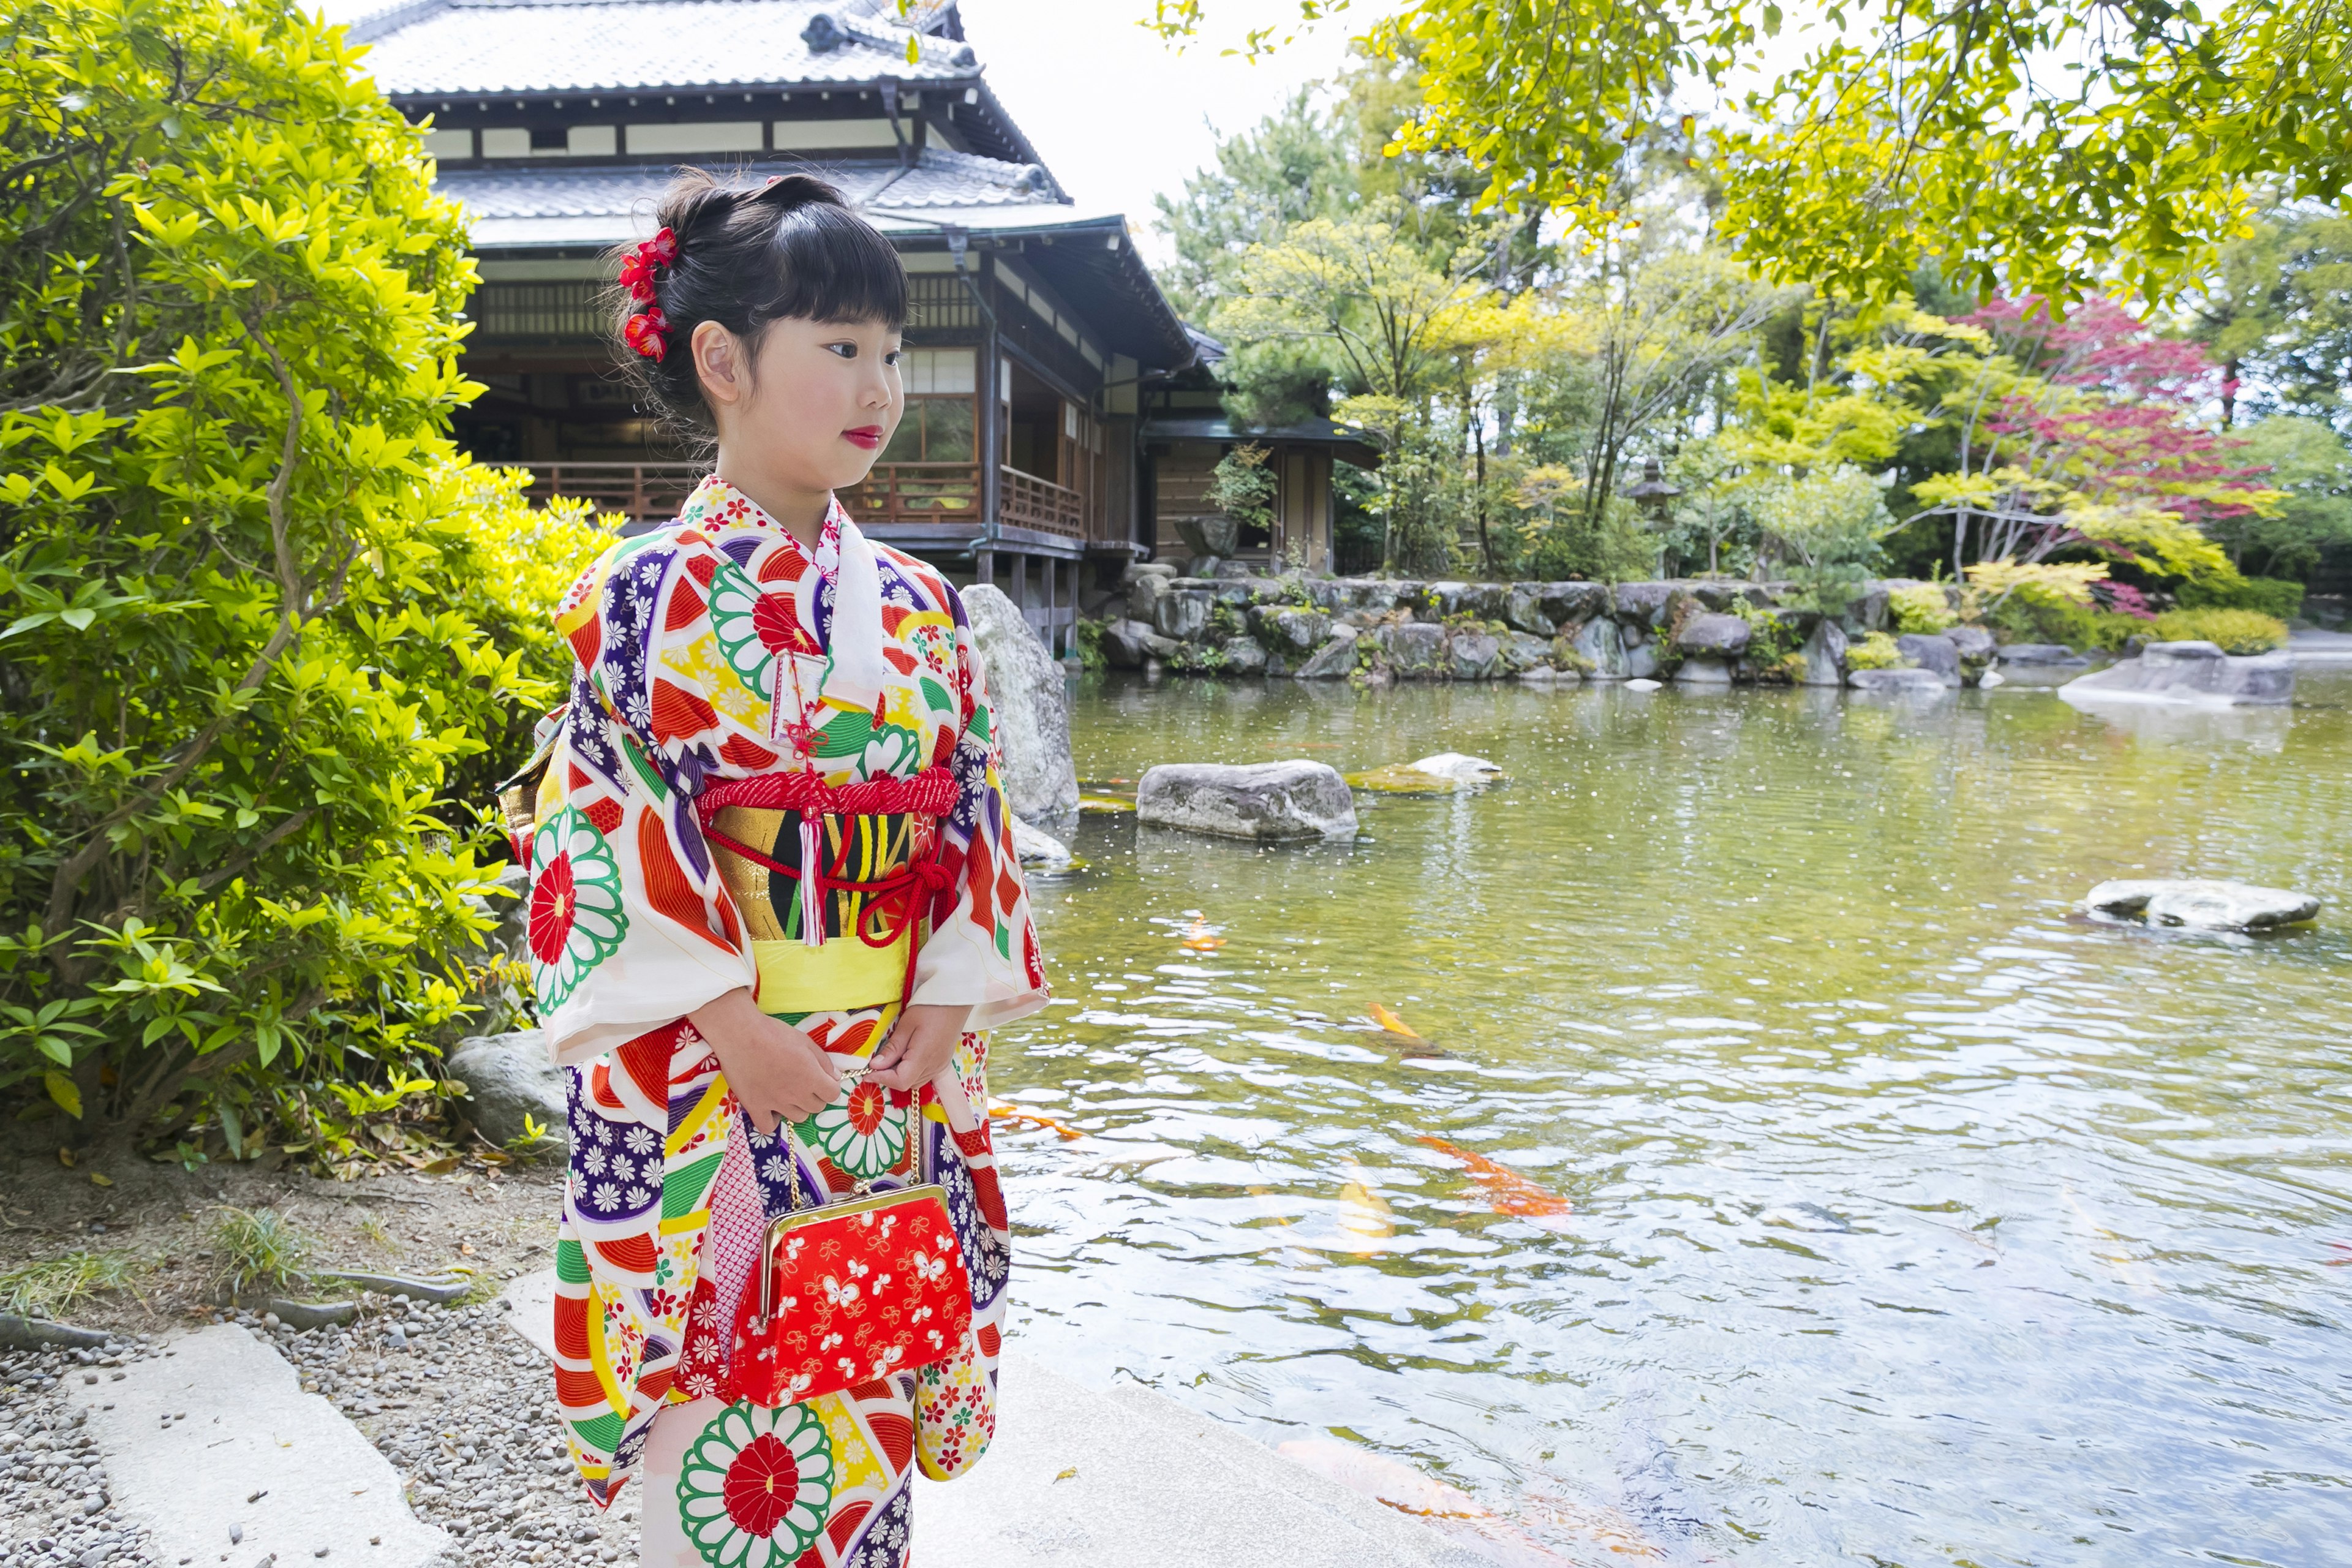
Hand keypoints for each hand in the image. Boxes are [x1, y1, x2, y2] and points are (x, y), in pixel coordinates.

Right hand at [687, 988, 838, 1133]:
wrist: (740, 1034)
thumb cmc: (774, 1033)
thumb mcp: (805, 1041)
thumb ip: (823, 1061)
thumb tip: (835, 1077)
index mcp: (811, 1077)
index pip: (832, 1094)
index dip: (829, 1087)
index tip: (821, 1080)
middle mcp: (796, 1094)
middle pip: (816, 1107)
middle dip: (814, 1096)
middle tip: (801, 1082)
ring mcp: (775, 1103)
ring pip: (797, 1118)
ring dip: (796, 1107)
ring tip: (785, 1092)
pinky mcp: (755, 1107)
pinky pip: (768, 1127)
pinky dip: (772, 1121)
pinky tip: (770, 1108)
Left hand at [867, 1003, 968, 1091]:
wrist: (956, 1000)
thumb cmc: (930, 1007)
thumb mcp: (907, 1024)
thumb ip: (892, 1048)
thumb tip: (875, 1066)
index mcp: (924, 1056)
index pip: (901, 1081)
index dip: (882, 1079)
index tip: (868, 1072)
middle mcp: (934, 1066)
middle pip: (907, 1084)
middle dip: (889, 1077)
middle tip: (877, 1063)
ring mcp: (940, 1065)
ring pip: (916, 1082)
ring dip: (900, 1076)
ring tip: (891, 1058)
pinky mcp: (943, 1062)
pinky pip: (924, 1075)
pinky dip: (911, 1072)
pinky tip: (906, 1058)